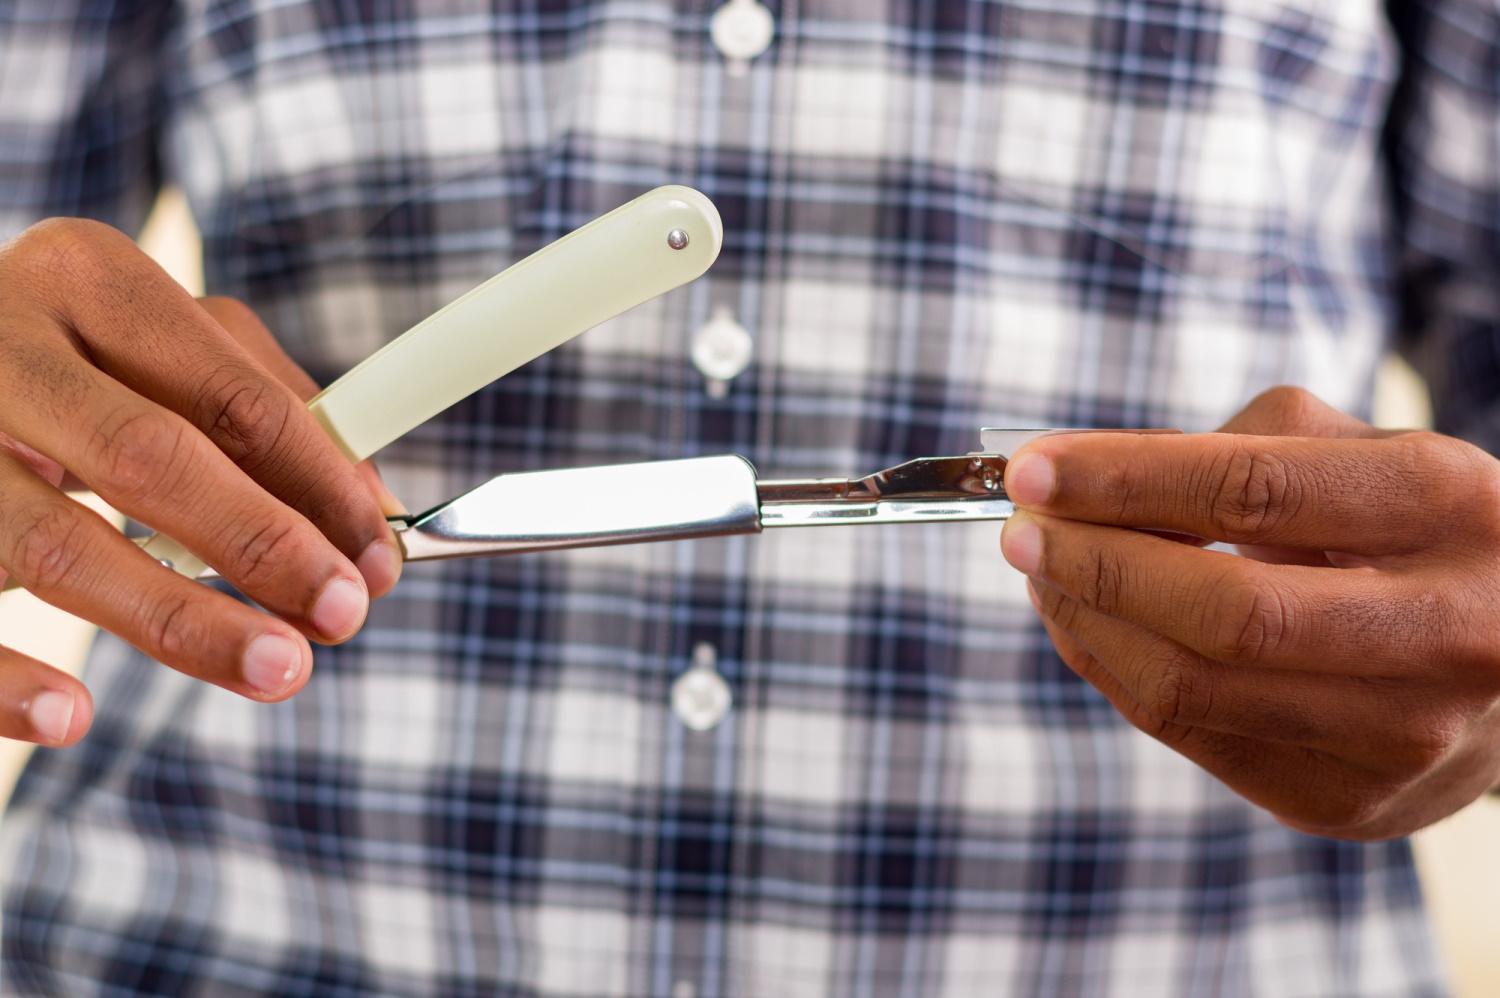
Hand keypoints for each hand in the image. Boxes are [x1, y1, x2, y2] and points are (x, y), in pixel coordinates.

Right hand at [0, 218, 403, 745]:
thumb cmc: (67, 362)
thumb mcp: (158, 349)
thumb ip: (267, 413)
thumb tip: (371, 513)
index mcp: (88, 281)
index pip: (237, 399)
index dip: (324, 488)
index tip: (379, 560)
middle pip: (150, 458)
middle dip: (264, 547)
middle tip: (344, 615)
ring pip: (54, 542)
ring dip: (178, 620)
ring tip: (276, 670)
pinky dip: (6, 680)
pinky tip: (72, 716)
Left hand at [999, 386, 1499, 839]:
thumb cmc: (1418, 533)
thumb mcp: (1368, 455)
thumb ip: (1244, 445)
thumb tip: (1087, 476)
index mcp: (1452, 512)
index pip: (1252, 492)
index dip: (1124, 480)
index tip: (1031, 469)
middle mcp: (1448, 633)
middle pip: (1223, 611)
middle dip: (1093, 564)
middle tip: (1019, 528)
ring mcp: (1404, 737)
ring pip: (1191, 687)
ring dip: (1086, 622)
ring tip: (1042, 572)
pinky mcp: (1348, 803)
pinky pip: (1189, 736)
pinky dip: (1113, 671)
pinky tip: (1085, 624)